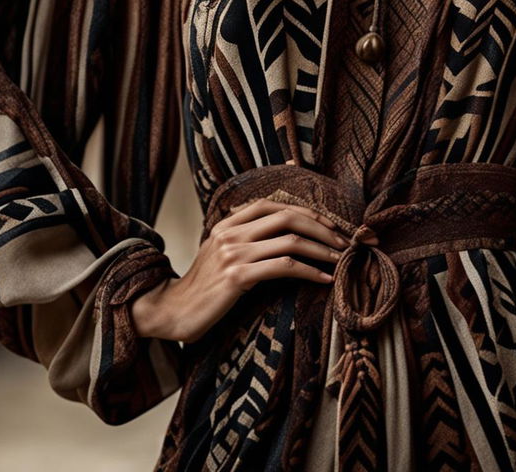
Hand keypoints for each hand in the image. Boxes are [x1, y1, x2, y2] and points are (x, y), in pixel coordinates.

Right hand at [129, 196, 351, 344]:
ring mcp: (233, 253)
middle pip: (288, 217)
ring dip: (322, 249)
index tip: (330, 226)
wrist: (170, 311)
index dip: (307, 212)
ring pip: (290, 241)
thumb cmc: (202, 287)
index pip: (275, 204)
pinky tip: (324, 279)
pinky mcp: (237, 277)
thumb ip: (244, 239)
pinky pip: (283, 267)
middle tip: (345, 242)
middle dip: (323, 227)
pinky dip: (309, 271)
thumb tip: (281, 235)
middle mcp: (231, 232)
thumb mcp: (220, 253)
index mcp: (228, 223)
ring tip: (341, 261)